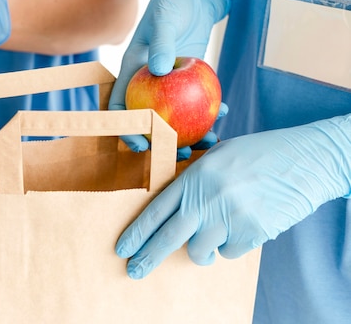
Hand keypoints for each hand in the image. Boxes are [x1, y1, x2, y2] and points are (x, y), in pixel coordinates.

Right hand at [108, 0, 229, 157]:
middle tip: (180, 153)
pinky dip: (207, 110)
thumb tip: (159, 72)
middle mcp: (148, 80)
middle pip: (149, 119)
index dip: (125, 127)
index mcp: (132, 68)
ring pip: (175, 115)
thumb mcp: (165, 18)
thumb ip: (162, 43)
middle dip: (162, 141)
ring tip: (209, 141)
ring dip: (189, 131)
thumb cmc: (174, 0)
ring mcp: (169, 83)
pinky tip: (222, 114)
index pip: (120, 104)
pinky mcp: (189, 79)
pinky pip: (195, 101)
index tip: (139, 144)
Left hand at [115, 115, 350, 278]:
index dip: (137, 233)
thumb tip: (172, 209)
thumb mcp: (217, 156)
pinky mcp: (252, 234)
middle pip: (168, 238)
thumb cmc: (258, 155)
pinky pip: (229, 252)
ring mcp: (230, 218)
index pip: (156, 211)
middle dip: (147, 257)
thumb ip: (192, 180)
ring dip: (202, 247)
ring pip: (200, 250)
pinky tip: (244, 223)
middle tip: (134, 271)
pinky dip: (232, 245)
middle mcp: (208, 199)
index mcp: (194, 177)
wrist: (304, 160)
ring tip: (217, 229)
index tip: (123, 249)